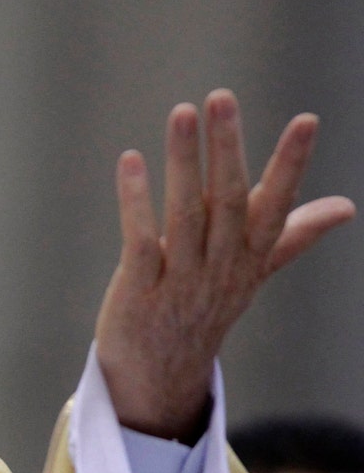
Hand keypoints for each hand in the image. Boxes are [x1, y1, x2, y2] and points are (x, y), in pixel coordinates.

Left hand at [96, 89, 353, 439]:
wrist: (161, 375)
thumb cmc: (206, 308)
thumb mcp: (254, 270)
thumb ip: (293, 233)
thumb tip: (347, 206)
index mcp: (251, 257)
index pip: (277, 206)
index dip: (291, 165)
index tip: (307, 121)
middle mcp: (221, 267)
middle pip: (228, 201)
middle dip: (226, 148)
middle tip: (221, 97)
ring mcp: (181, 280)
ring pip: (185, 215)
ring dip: (182, 162)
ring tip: (181, 114)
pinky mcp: (140, 291)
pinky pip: (141, 241)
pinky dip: (136, 202)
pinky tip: (131, 162)